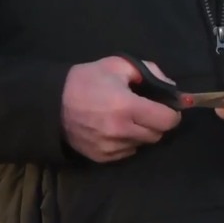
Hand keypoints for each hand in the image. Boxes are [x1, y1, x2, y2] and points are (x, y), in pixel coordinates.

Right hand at [62, 56, 180, 162]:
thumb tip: (172, 88)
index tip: (167, 107)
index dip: (172, 113)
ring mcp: (111, 147)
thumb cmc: (87, 80)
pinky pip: (128, 152)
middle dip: (157, 122)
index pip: (167, 121)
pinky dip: (128, 142)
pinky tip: (115, 129)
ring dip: (142, 132)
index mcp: (126, 106)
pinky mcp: (102, 157)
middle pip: (157, 135)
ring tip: (127, 118)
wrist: (51, 102)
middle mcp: (121, 131)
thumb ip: (150, 72)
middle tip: (145, 110)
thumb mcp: (118, 65)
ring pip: (143, 144)